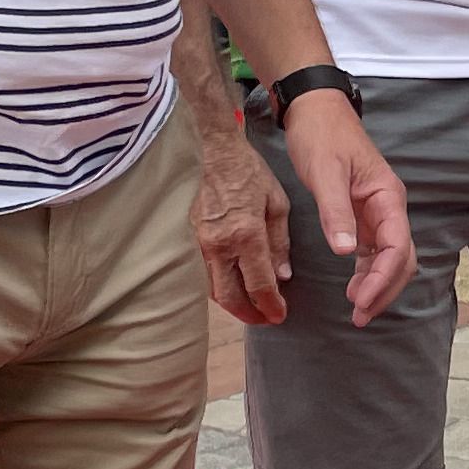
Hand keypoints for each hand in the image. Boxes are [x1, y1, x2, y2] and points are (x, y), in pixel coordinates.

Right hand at [192, 134, 290, 323]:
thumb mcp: (276, 203)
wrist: (210, 148)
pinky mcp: (185, 238)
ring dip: (231, 303)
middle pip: (230, 297)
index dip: (270, 306)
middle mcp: (217, 245)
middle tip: (264, 319)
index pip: (259, 285)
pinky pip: (200, 272)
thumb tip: (282, 277)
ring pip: (211, 288)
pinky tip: (229, 285)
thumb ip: (280, 243)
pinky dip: (216, 285)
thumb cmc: (247, 172)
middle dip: (249, 314)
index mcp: (245, 235)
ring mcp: (197, 243)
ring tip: (249, 306)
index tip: (279, 316)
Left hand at [277, 88, 412, 324]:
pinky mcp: (362, 216)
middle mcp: (388, 208)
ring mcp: (377, 214)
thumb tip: (346, 252)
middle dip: (384, 290)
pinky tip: (354, 288)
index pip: (397, 246)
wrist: (314, 111)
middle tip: (360, 316)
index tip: (362, 300)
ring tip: (357, 310)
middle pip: (401, 259)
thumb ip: (336, 212)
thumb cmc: (322, 135)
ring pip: (390, 259)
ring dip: (378, 285)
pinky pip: (373, 252)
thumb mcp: (325, 172)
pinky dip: (367, 273)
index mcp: (387, 197)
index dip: (383, 277)